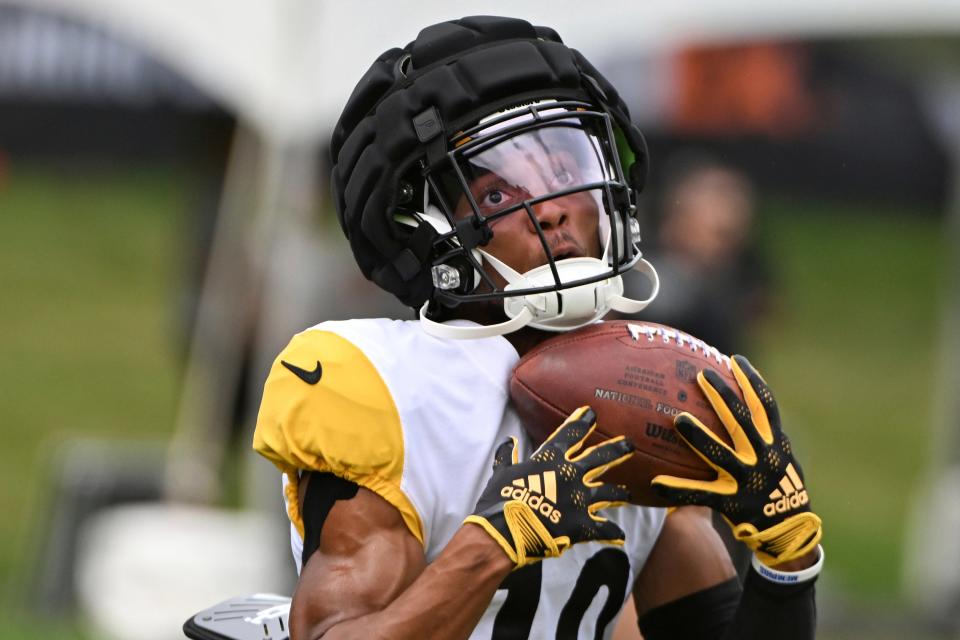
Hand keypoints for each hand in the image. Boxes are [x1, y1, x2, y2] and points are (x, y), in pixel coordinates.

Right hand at [465, 406, 633, 567]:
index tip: (591, 413)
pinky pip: (603, 528)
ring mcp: (580, 499)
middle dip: (616, 450)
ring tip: (628, 494)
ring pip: (608, 492)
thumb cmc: (500, 499)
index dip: (582, 422)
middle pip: (600, 458)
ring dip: (619, 493)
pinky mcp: (582, 524)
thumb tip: (508, 442)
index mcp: (551, 459)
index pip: (571, 433)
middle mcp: (571, 474)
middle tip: (629, 444)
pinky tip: (620, 536)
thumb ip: (506, 456)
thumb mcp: (501, 473)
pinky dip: (613, 533)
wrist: (506, 530)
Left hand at [651, 355, 821, 566]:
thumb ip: (765, 438)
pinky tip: (655, 484)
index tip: (735, 361)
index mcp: (776, 445)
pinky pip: (700, 495)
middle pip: (742, 421)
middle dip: (723, 396)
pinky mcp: (731, 502)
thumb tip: (744, 410)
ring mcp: (747, 480)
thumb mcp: (782, 460)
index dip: (752, 382)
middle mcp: (763, 458)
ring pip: (720, 454)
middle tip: (701, 375)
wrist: (790, 533)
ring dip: (699, 436)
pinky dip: (678, 490)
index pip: (767, 406)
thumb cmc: (781, 490)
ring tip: (678, 418)